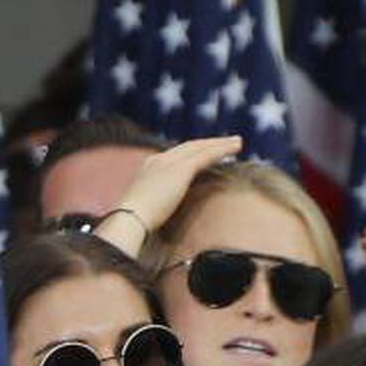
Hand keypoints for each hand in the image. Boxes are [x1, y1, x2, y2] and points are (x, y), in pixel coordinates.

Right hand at [101, 135, 244, 255]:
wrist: (129, 220)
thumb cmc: (132, 223)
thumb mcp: (142, 210)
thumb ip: (152, 207)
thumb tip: (155, 220)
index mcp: (146, 169)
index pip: (173, 156)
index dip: (190, 153)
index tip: (203, 154)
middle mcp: (157, 160)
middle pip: (188, 147)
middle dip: (207, 143)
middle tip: (225, 143)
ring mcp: (169, 163)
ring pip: (200, 148)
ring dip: (219, 143)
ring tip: (237, 142)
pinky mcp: (181, 169)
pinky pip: (207, 154)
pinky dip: (223, 149)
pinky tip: (236, 147)